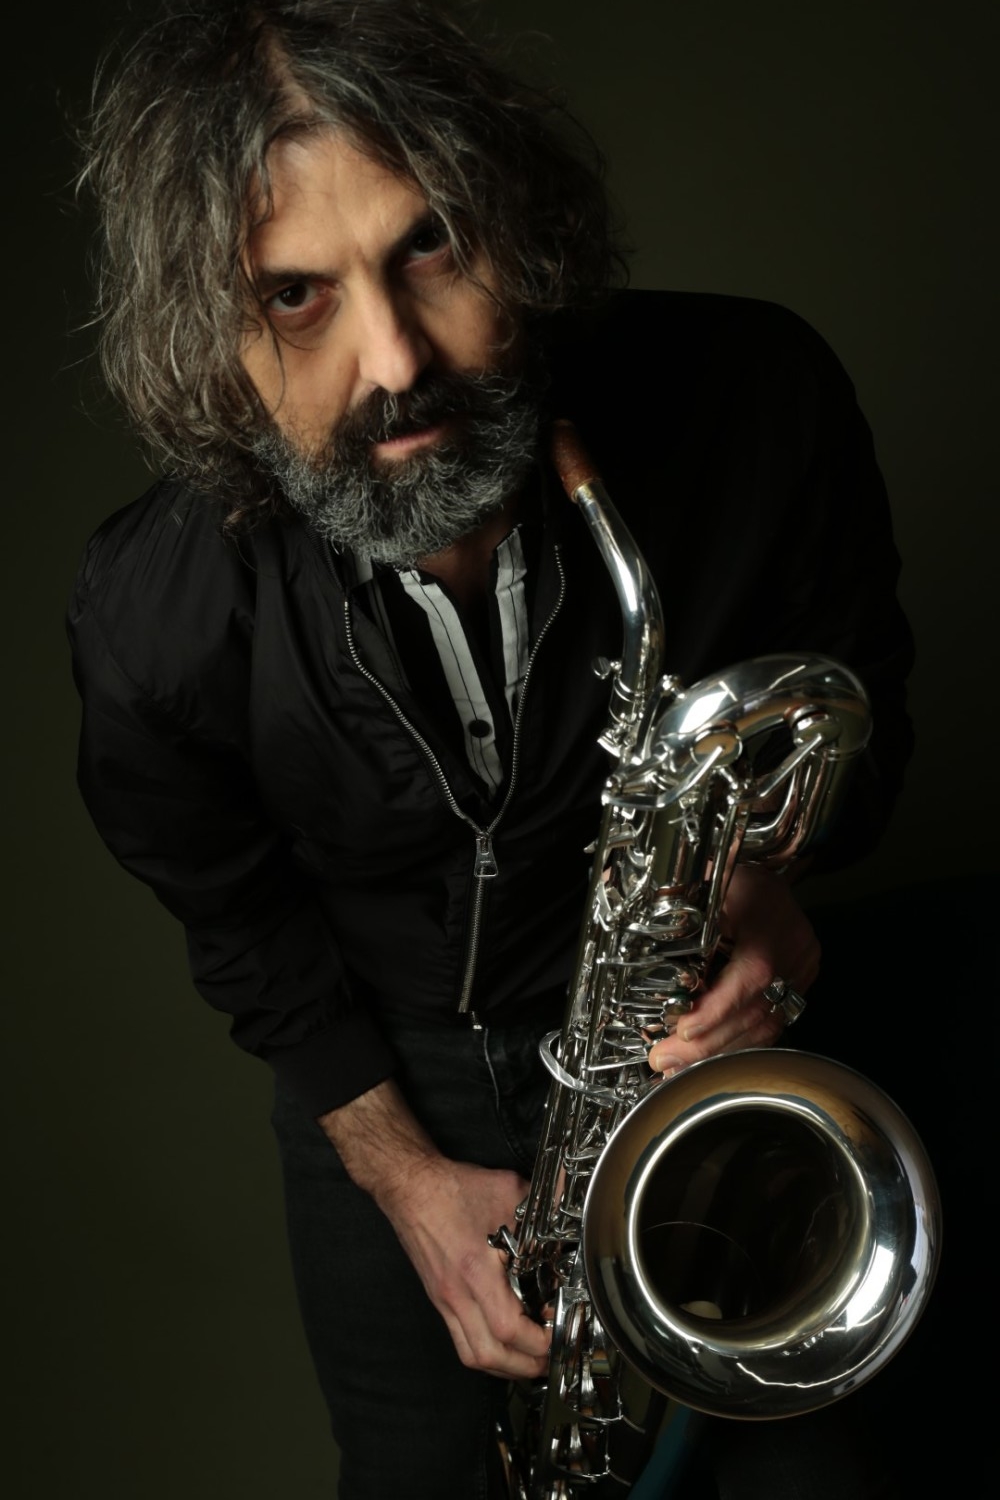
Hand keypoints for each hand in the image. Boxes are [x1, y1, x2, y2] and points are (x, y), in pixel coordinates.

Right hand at [380, 1156, 550, 1379]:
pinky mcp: (439, 1298)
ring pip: (471, 1355)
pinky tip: (501, 1342)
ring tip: (528, 1358)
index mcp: (475, 1270)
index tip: (556, 1331)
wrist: (409, 1186)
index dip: (536, 1342)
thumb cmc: (451, 1189)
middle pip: (488, 1355)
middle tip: (549, 1356)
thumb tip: (569, 1207)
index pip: (507, 1328)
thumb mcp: (506, 1190)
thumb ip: (543, 1202)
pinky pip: (460, 1340)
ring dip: (503, 1365)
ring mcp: (444, 1299)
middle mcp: (456, 1293)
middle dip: (524, 1365)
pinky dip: (484, 1352)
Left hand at [647, 865, 818, 1075]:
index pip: (751, 975)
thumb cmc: (730, 874)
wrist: (765, 871)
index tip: (683, 1031)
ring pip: (767, 1023)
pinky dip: (741, 1040)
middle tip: (667, 1059)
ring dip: (722, 1050)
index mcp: (767, 918)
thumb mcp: (703, 887)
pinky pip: (774, 1020)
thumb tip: (649, 967)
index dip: (717, 1009)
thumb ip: (683, 924)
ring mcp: (801, 966)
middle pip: (756, 1009)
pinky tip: (714, 1055)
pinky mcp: (801, 979)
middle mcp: (792, 946)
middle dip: (708, 1042)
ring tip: (682, 1067)